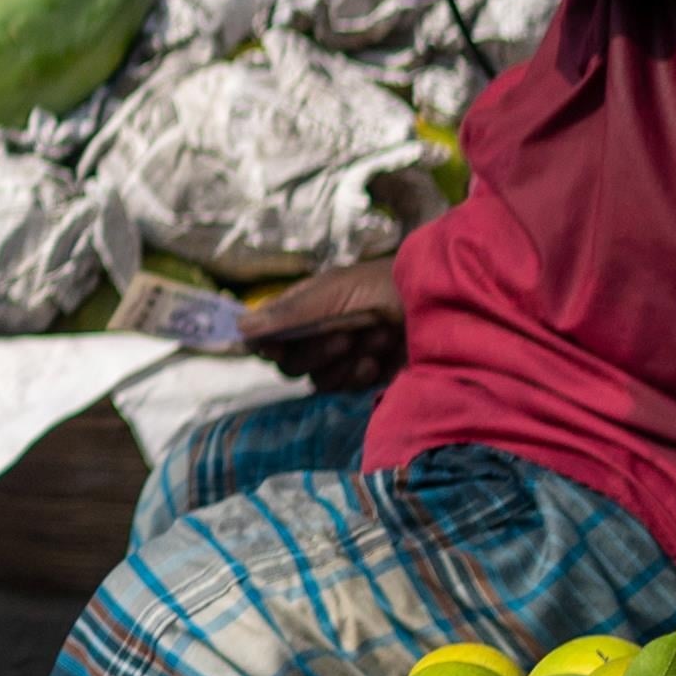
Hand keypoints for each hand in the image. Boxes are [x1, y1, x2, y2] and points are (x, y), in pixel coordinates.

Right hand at [235, 257, 406, 395]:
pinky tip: (378, 360)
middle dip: (316, 352)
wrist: (436, 305)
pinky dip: (358, 376)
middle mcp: (317, 335)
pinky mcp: (362, 378)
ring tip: (374, 341)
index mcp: (304, 309)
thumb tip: (239, 328)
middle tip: (345, 336)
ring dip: (342, 363)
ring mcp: (340, 359)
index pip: (268, 336)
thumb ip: (288, 313)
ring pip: (315, 379)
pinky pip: (341, 390)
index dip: (270, 344)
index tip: (279, 346)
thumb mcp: (332, 292)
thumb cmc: (381, 286)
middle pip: (289, 364)